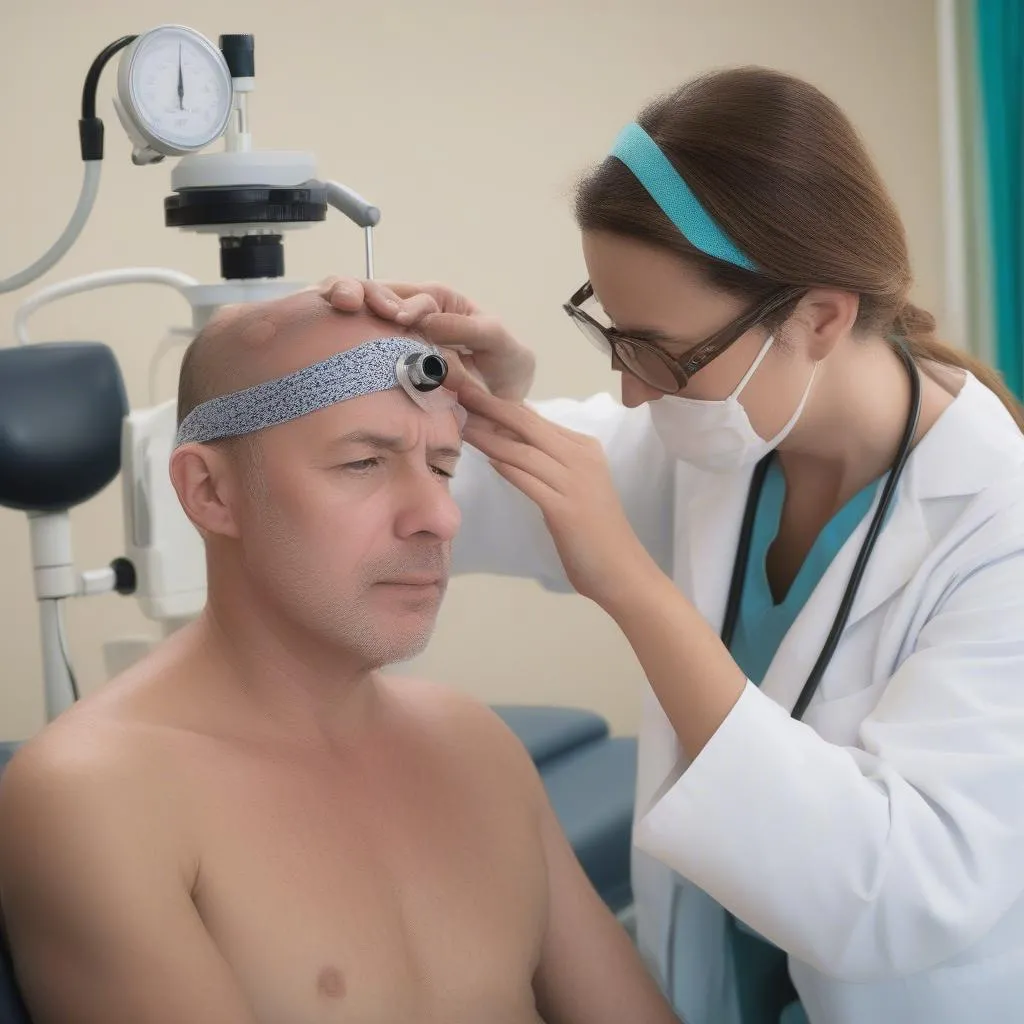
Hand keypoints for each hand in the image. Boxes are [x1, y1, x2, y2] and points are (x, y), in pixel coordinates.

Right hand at [314, 276, 535, 400]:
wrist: (504, 404)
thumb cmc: (506, 363)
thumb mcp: (497, 341)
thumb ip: (468, 328)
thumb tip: (427, 319)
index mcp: (436, 301)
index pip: (408, 294)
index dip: (397, 300)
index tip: (399, 318)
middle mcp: (409, 317)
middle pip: (370, 296)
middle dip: (352, 290)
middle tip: (345, 300)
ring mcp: (392, 342)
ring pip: (354, 319)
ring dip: (337, 310)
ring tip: (333, 309)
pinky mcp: (384, 370)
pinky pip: (356, 355)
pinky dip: (336, 345)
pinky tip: (320, 342)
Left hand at [458, 385, 655, 605]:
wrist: (621, 570)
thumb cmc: (594, 531)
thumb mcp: (573, 484)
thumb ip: (548, 460)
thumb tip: (510, 440)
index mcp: (584, 447)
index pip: (534, 418)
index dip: (500, 403)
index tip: (471, 392)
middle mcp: (580, 457)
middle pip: (526, 424)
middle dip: (489, 406)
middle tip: (458, 391)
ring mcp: (574, 482)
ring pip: (522, 450)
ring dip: (487, 435)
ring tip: (459, 423)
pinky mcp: (564, 508)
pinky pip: (528, 480)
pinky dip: (506, 467)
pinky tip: (485, 458)